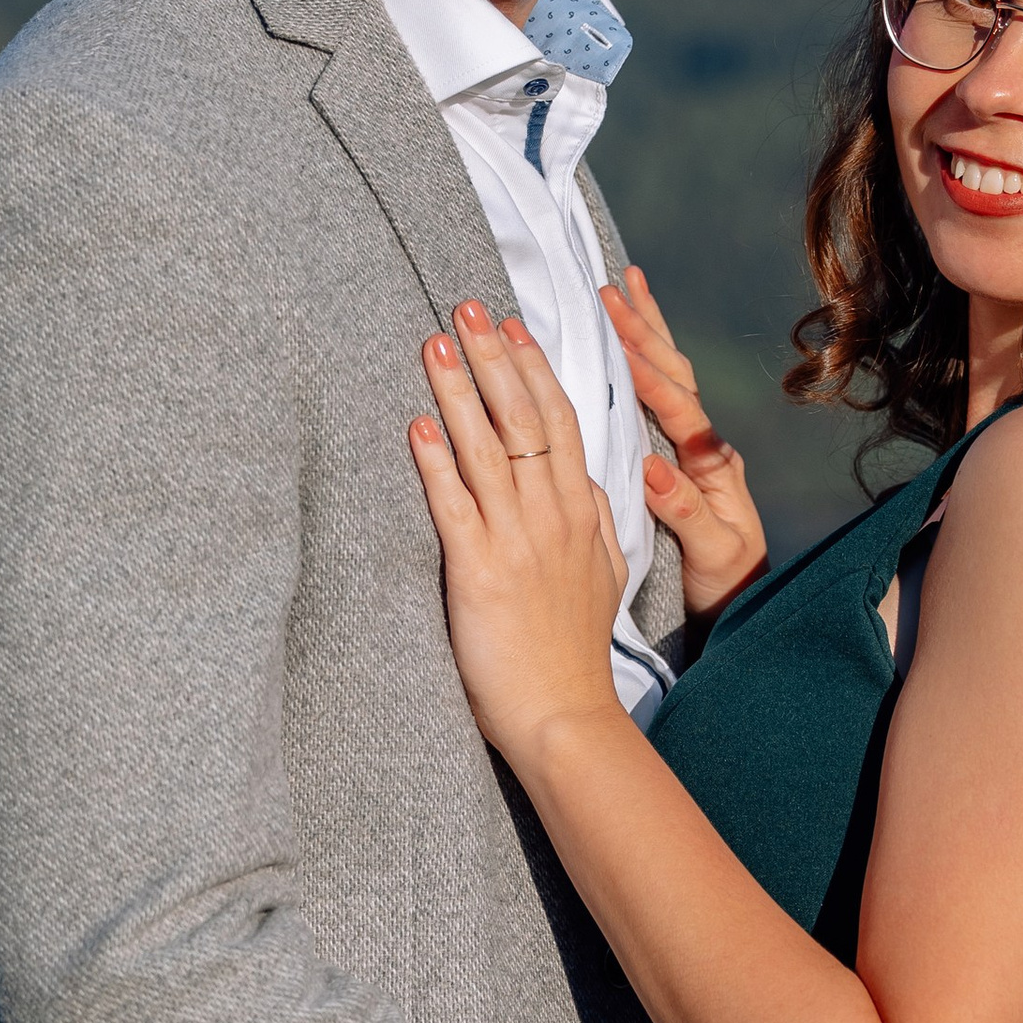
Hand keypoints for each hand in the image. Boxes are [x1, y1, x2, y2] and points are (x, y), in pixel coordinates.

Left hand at [411, 305, 626, 763]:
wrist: (563, 713)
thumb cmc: (573, 649)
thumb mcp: (606, 573)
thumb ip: (599, 519)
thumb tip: (590, 478)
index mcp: (581, 511)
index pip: (559, 421)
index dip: (534, 369)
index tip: (512, 327)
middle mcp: (552, 516)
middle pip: (523, 419)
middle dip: (493, 359)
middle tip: (466, 309)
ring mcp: (517, 541)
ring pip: (487, 450)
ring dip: (458, 392)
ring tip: (435, 345)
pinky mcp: (480, 573)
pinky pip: (456, 506)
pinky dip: (435, 463)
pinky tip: (416, 426)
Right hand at [601, 265, 768, 628]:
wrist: (742, 606)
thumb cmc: (729, 585)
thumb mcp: (712, 555)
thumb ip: (685, 513)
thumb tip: (653, 470)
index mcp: (713, 465)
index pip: (678, 410)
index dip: (648, 377)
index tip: (618, 342)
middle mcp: (706, 447)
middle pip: (675, 376)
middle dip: (643, 331)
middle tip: (611, 290)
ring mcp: (694, 447)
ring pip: (670, 375)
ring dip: (647, 330)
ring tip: (624, 286)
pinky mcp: (678, 455)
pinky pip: (659, 395)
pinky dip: (644, 359)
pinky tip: (627, 336)